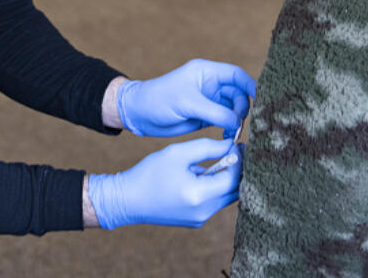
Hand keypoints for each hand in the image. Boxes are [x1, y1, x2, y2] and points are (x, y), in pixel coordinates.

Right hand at [88, 137, 242, 228]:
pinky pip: (214, 203)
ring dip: (225, 180)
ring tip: (214, 163)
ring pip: (226, 198)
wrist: (128, 200)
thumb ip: (207, 147)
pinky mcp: (195, 222)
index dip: (239, 160)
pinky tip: (201, 177)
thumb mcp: (178, 153)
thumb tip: (230, 146)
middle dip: (237, 171)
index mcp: (199, 194)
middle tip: (234, 152)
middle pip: (235, 191)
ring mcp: (200, 219)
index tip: (239, 145)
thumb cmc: (150, 173)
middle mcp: (203, 212)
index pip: (234, 178)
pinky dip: (215, 189)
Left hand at [118, 59, 255, 136]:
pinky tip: (227, 137)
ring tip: (231, 133)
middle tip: (237, 124)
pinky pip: (225, 122)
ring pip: (234, 110)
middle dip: (242, 109)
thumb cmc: (158, 99)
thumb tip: (237, 122)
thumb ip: (215, 111)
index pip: (236, 75)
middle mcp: (210, 85)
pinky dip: (229, 129)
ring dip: (236, 121)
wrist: (139, 115)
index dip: (250, 85)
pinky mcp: (205, 117)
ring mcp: (209, 102)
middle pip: (239, 94)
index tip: (261, 100)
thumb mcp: (188, 103)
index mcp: (206, 73)